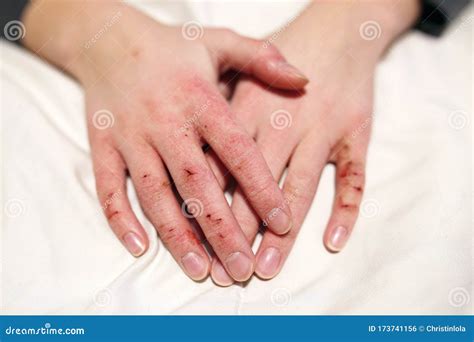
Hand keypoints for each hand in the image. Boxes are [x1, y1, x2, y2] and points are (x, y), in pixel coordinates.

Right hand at [22, 1, 308, 280]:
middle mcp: (165, 123)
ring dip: (177, 236)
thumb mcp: (219, 42)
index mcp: (199, 99)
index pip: (236, 151)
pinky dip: (120, 219)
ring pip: (155, 195)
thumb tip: (305, 80)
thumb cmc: (171, 47)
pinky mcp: (102, 147)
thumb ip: (262, 59)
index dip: (260, 188)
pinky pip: (109, 188)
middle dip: (221, 230)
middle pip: (197, 185)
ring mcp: (131, 137)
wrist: (107, 39)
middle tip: (243, 270)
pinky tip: (139, 248)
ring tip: (201, 270)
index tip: (282, 223)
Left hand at [209, 0, 419, 284]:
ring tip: (268, 265)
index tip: (196, 242)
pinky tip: (333, 240)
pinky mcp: (356, 133)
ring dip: (284, 232)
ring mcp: (322, 129)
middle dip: (238, 231)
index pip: (221, 166)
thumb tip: (188, 151)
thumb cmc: (284, 52)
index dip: (207, 206)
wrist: (339, 28)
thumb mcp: (241, 65)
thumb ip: (215, 105)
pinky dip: (345, 209)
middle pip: (255, 186)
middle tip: (226, 270)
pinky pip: (353, 177)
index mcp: (248, 109)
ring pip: (300, 188)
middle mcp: (283, 122)